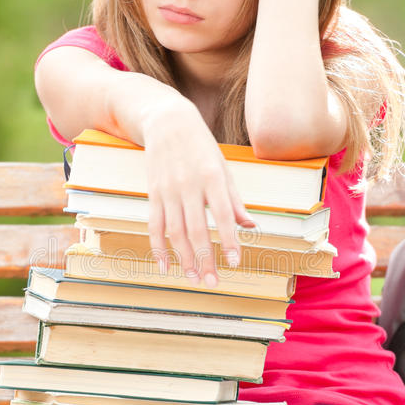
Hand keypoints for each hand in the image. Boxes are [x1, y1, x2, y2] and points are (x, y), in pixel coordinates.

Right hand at [141, 102, 255, 287]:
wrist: (167, 122)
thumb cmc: (202, 147)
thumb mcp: (223, 168)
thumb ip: (234, 200)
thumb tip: (251, 227)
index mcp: (212, 177)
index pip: (222, 214)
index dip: (228, 240)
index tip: (234, 262)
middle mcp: (189, 185)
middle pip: (196, 229)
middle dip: (205, 259)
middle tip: (212, 282)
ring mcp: (168, 190)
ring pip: (174, 232)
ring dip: (183, 259)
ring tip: (193, 278)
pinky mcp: (153, 193)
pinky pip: (154, 225)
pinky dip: (158, 248)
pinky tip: (165, 267)